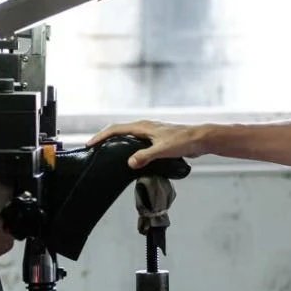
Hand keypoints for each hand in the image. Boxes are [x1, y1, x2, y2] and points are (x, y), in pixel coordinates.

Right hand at [87, 120, 210, 169]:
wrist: (200, 140)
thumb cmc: (184, 141)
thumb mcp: (163, 150)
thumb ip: (145, 156)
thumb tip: (130, 163)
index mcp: (143, 127)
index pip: (116, 129)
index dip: (101, 136)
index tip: (90, 144)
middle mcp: (145, 127)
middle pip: (119, 130)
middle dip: (105, 138)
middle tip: (94, 149)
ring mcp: (150, 133)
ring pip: (128, 136)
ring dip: (116, 142)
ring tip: (106, 152)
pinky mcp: (156, 139)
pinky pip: (136, 142)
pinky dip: (127, 147)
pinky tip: (129, 158)